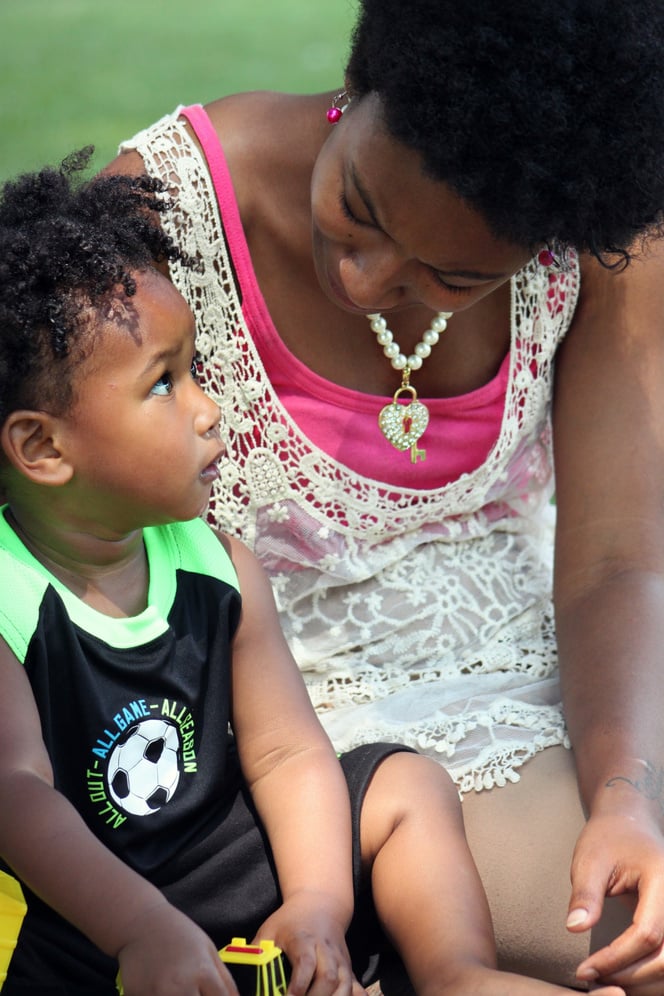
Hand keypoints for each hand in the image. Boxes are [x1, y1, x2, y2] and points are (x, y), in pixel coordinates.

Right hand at [117, 901, 237, 995]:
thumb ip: (225, 979)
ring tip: (179, 988)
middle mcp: (181, 986)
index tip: (213, 995)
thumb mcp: (208, 949)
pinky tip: (162, 990)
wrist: (140, 924)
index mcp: (203, 972)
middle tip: (195, 990)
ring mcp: (158, 994)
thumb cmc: (178, 934)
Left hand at [257, 893, 364, 995]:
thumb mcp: (270, 930)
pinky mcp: (348, 968)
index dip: (299, 985)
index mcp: (303, 939)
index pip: (305, 963)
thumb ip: (257, 953)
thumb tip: (239, 978)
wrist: (320, 904)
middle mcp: (325, 950)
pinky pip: (358, 989)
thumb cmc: (290, 921)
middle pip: (329, 977)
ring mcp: (340, 960)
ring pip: (345, 985)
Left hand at [567, 807, 663, 994]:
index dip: (616, 957)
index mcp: (663, 881)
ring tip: (605, 979)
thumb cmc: (608, 838)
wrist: (629, 824)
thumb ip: (585, 894)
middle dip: (631, 976)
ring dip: (643, 982)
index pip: (646, 934)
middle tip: (593, 978)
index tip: (584, 969)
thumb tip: (574, 928)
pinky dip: (650, 974)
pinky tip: (624, 975)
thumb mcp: (591, 859)